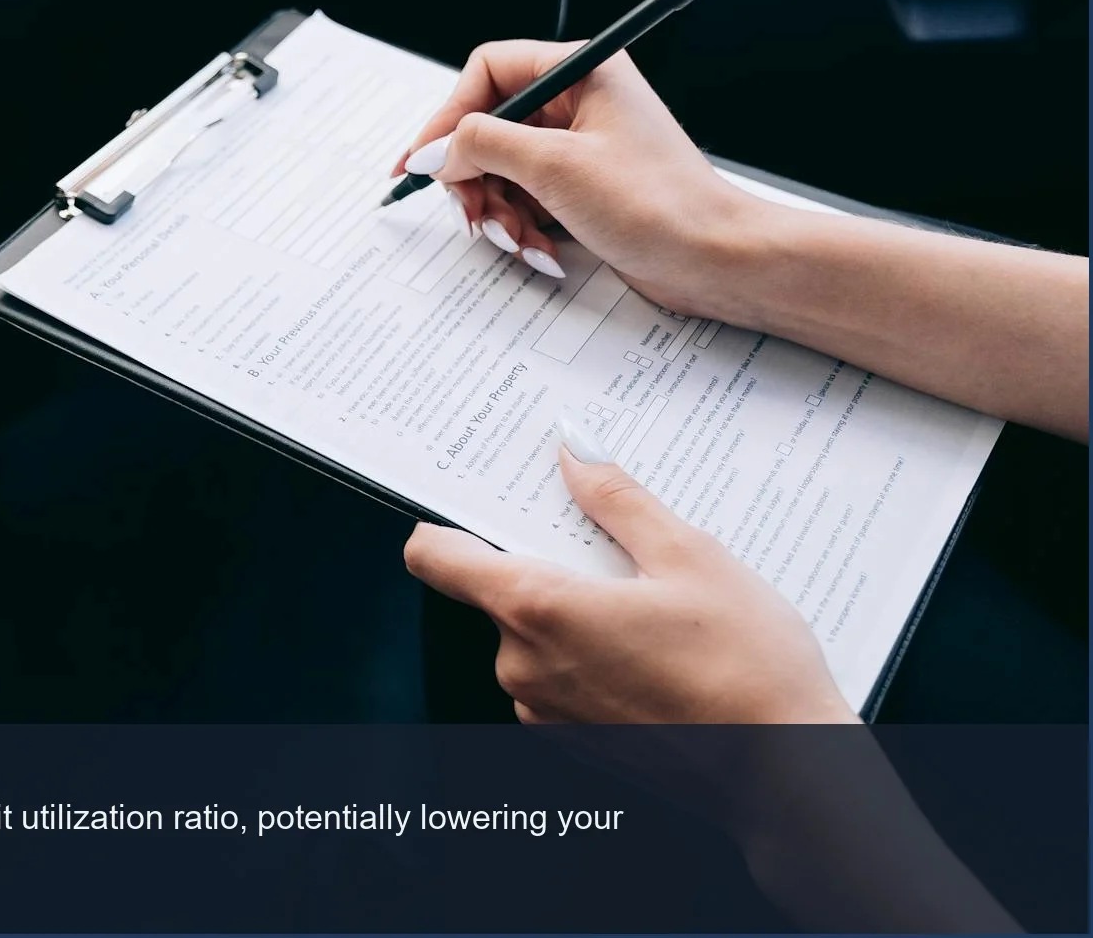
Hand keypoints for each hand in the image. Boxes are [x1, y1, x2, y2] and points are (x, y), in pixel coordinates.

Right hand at [391, 41, 772, 316]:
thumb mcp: (553, 166)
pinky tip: (541, 250)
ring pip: (501, 170)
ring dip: (498, 211)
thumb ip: (480, 147)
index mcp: (580, 71)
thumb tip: (431, 150)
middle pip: (487, 127)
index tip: (423, 161)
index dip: (448, 116)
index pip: (487, 72)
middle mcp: (578, 102)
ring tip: (518, 239)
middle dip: (474, 178)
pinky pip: (525, 199)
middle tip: (473, 214)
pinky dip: (523, 227)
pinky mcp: (581, 187)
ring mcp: (579, 147)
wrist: (714, 259)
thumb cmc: (657, 203)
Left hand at [402, 436, 855, 724]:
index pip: (435, 557)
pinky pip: (560, 673)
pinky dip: (591, 651)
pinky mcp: (573, 738)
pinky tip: (655, 646)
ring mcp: (544, 709)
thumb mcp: (690, 555)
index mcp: (536, 609)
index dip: (446, 520)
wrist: (790, 774)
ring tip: (651, 600)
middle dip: (545, 559)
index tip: (477, 499)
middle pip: (497, 589)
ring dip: (575, 608)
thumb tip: (575, 451)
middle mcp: (522, 664)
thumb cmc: (746, 668)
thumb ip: (618, 499)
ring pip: (533, 633)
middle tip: (610, 542)